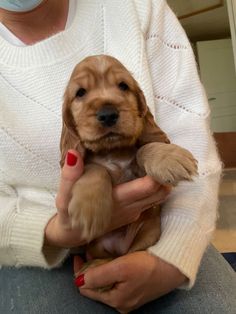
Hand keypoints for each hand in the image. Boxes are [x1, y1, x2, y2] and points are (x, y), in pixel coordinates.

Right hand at [45, 150, 170, 247]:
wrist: (71, 235)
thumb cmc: (68, 214)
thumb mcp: (64, 196)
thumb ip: (69, 176)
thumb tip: (74, 154)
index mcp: (118, 200)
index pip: (148, 187)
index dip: (158, 172)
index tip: (159, 155)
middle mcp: (131, 208)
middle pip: (161, 193)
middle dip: (166, 176)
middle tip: (164, 157)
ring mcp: (133, 213)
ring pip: (159, 198)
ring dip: (163, 183)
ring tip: (157, 164)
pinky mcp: (132, 215)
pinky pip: (152, 202)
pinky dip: (155, 190)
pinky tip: (148, 176)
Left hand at [74, 251, 186, 312]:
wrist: (174, 265)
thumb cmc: (149, 265)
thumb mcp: (121, 268)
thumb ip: (98, 275)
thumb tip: (78, 280)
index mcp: (116, 300)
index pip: (87, 288)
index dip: (79, 271)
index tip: (78, 255)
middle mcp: (121, 303)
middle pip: (96, 286)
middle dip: (89, 270)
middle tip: (89, 252)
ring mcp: (130, 297)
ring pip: (106, 283)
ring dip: (100, 269)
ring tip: (99, 254)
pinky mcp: (137, 289)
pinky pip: (116, 282)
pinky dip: (110, 271)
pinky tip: (112, 260)